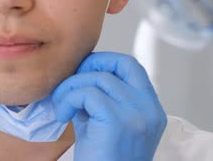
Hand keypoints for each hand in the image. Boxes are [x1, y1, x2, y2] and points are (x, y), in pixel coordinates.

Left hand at [52, 52, 166, 160]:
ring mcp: (136, 114)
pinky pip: (86, 93)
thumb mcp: (105, 122)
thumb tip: (78, 72)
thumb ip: (99, 97)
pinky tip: (63, 116)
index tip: (82, 71)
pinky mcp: (117, 121)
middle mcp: (149, 109)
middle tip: (69, 85)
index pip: (131, 66)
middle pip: (118, 64)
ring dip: (71, 87)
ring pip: (98, 78)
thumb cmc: (103, 158)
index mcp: (150, 108)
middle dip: (87, 67)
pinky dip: (68, 99)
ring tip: (62, 105)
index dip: (104, 60)